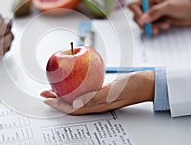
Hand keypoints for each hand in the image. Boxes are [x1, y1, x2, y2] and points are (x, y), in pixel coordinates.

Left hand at [40, 71, 154, 114]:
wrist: (145, 83)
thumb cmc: (132, 86)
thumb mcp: (112, 91)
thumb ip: (94, 98)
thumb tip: (75, 103)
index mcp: (96, 106)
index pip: (72, 108)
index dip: (57, 105)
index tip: (46, 99)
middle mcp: (95, 104)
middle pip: (71, 104)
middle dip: (56, 99)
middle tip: (45, 92)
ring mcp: (98, 98)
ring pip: (76, 98)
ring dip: (63, 94)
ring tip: (54, 88)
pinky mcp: (102, 92)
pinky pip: (84, 91)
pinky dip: (75, 88)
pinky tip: (72, 82)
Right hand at [128, 0, 190, 34]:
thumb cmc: (182, 5)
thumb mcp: (169, 6)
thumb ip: (155, 12)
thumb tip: (143, 19)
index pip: (133, 5)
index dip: (135, 13)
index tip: (142, 20)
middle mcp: (148, 7)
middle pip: (136, 17)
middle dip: (145, 23)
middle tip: (153, 26)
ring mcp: (151, 16)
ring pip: (143, 24)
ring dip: (152, 27)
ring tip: (163, 25)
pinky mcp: (155, 23)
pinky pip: (149, 28)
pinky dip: (155, 29)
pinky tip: (164, 26)